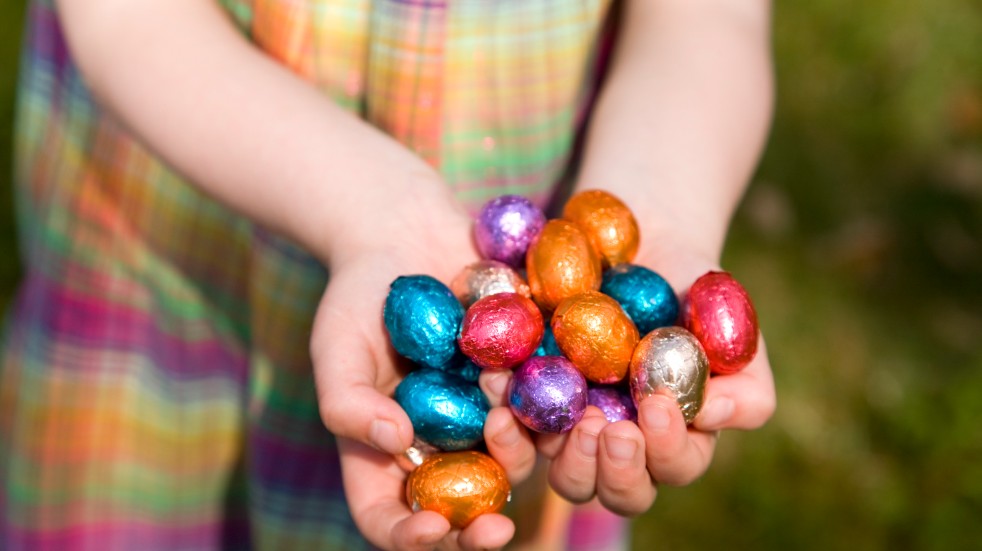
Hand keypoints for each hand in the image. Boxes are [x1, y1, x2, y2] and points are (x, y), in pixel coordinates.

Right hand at [309, 179, 536, 549]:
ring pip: (513, 465)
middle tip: (498, 528)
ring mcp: (487, 417)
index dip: (409, 537)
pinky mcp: (527, 382)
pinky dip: (557, 418)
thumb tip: (396, 443)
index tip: (434, 529)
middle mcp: (441, 447)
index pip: (390, 517)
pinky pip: (549, 414)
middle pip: (462, 511)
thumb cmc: (358, 292)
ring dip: (516, 451)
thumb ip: (348, 400)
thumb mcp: (336, 343)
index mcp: (386, 453)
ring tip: (497, 387)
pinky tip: (566, 404)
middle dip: (479, 528)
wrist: (410, 232)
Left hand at [501, 247, 775, 515]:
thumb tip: (713, 415)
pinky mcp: (527, 402)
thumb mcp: (734, 330)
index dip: (666, 448)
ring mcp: (570, 429)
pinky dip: (504, 416)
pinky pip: (513, 427)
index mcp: (674, 439)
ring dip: (556, 453)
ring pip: (562, 474)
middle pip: (614, 491)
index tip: (655, 403)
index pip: (673, 466)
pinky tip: (496, 381)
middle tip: (600, 427)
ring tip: (556, 414)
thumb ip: (743, 383)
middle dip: (609, 469)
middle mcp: (620, 447)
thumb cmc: (695, 292)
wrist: (641, 242)